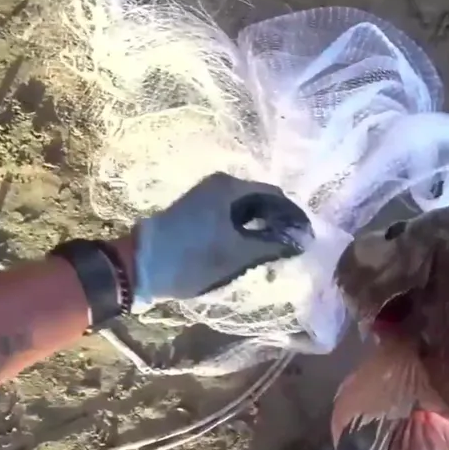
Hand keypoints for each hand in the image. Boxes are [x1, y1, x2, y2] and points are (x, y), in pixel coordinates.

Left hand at [132, 173, 312, 312]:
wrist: (140, 265)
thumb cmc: (192, 257)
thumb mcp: (238, 254)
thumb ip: (274, 246)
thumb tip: (303, 242)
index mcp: (231, 187)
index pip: (277, 196)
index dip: (295, 217)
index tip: (308, 239)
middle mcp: (220, 184)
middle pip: (262, 200)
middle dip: (280, 221)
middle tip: (295, 246)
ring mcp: (206, 196)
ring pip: (246, 209)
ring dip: (263, 226)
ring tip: (278, 249)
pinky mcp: (197, 210)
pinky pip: (232, 215)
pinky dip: (246, 228)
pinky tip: (253, 246)